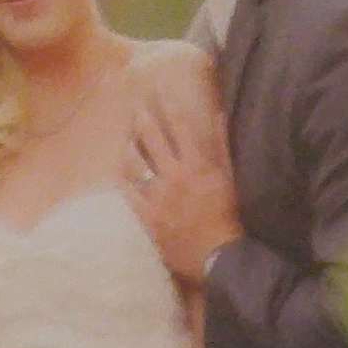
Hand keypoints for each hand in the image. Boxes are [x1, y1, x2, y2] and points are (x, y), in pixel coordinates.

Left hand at [123, 83, 240, 288]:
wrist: (220, 259)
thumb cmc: (228, 219)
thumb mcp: (230, 180)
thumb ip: (223, 146)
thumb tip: (220, 116)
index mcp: (196, 164)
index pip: (179, 125)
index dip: (168, 104)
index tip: (159, 88)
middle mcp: (174, 175)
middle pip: (152, 137)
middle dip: (142, 118)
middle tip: (135, 106)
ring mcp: (159, 197)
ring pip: (135, 162)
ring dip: (129, 147)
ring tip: (125, 139)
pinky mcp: (149, 218)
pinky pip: (129, 194)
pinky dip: (122, 182)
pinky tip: (117, 174)